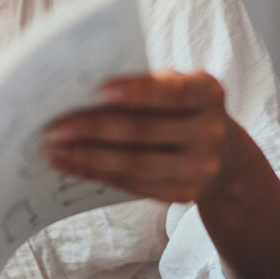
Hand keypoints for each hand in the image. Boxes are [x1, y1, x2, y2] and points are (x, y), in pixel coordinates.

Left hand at [41, 71, 246, 203]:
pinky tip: (71, 165)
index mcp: (208, 92)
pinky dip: (98, 174)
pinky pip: (135, 184)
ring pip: (137, 164)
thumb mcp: (175, 86)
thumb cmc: (181, 108)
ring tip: (54, 151)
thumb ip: (143, 84)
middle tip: (54, 128)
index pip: (171, 92)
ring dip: (89, 158)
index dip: (136, 91)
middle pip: (146, 131)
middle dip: (94, 129)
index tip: (98, 89)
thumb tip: (81, 92)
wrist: (224, 155)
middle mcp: (211, 131)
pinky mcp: (184, 193)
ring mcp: (201, 167)